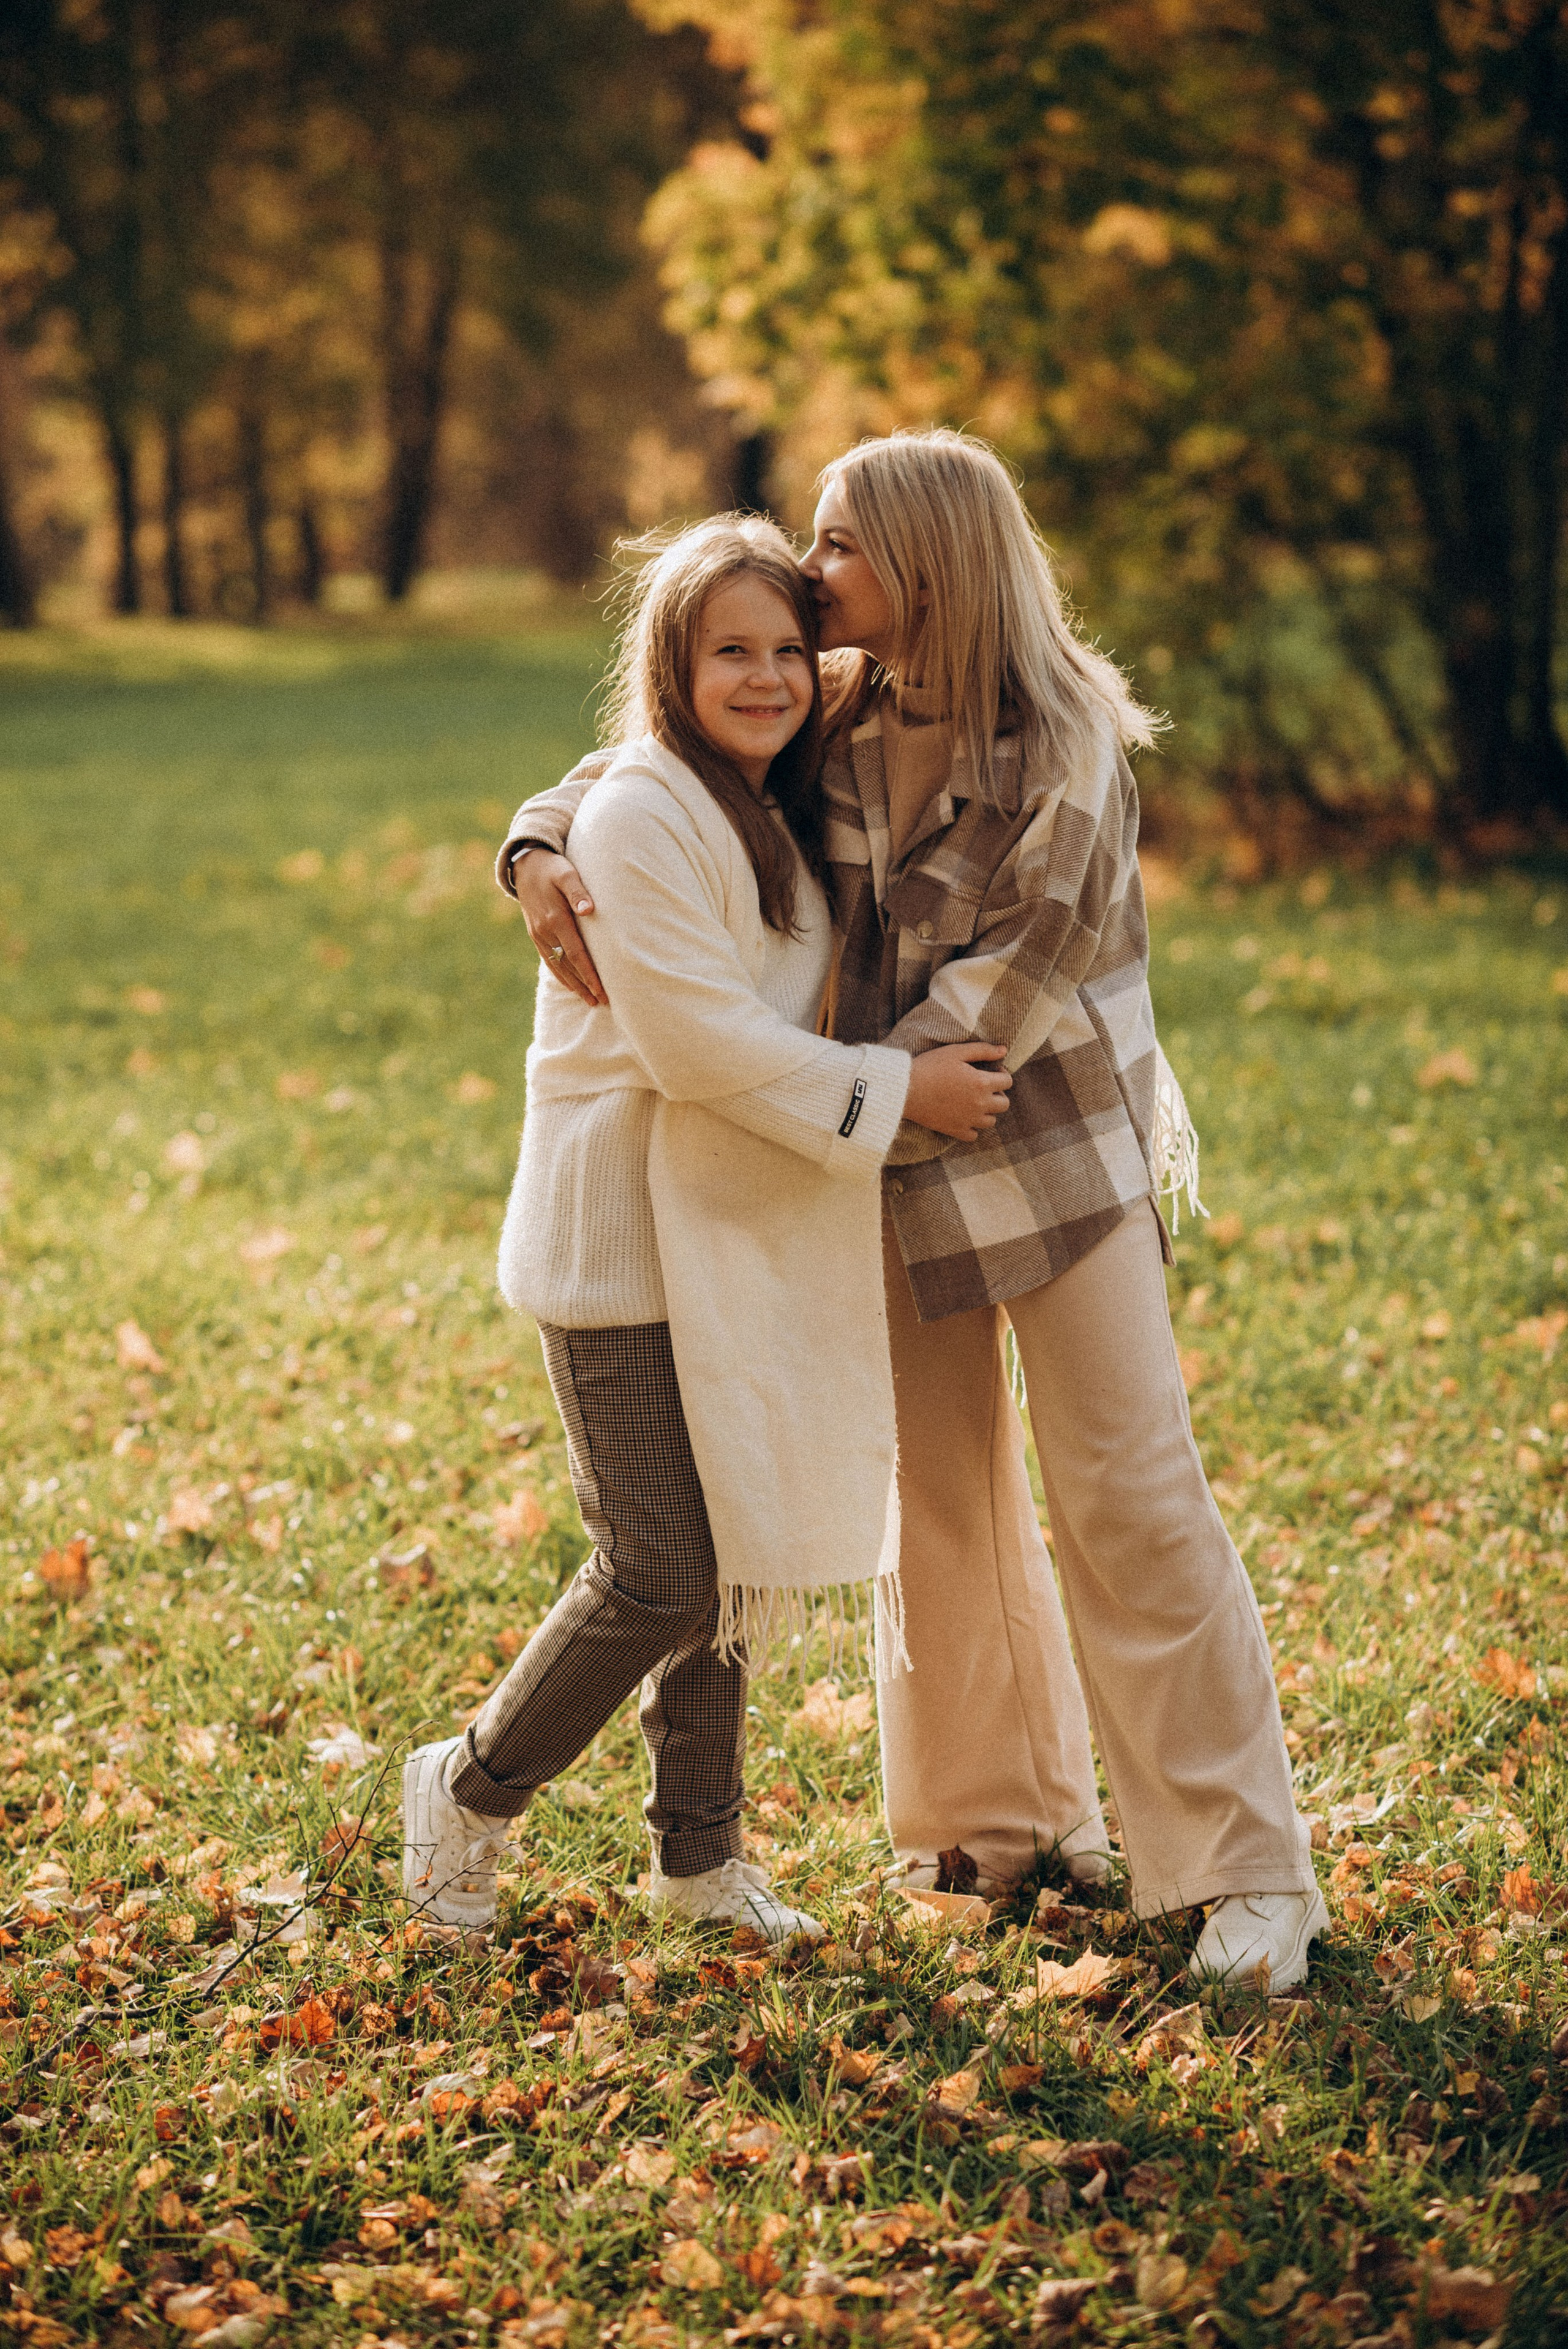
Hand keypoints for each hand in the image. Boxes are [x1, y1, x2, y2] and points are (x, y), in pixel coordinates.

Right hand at [513, 850, 606, 1007]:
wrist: (525, 864)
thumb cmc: (552, 867)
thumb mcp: (566, 873)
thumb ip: (578, 891)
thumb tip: (589, 910)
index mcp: (555, 919)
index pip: (576, 954)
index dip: (589, 974)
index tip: (602, 991)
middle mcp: (545, 932)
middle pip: (567, 966)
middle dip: (584, 986)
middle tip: (600, 1003)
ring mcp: (538, 935)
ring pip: (557, 966)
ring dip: (573, 984)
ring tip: (588, 1000)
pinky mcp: (535, 934)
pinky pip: (548, 959)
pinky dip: (560, 974)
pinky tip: (569, 984)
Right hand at [903, 1041, 1012, 1140]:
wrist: (906, 1089)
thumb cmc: (930, 1066)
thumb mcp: (956, 1052)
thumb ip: (983, 1050)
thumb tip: (1004, 1050)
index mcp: (982, 1083)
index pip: (1007, 1082)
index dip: (1002, 1074)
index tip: (991, 1071)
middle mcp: (980, 1104)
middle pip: (1004, 1104)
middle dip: (998, 1094)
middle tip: (983, 1087)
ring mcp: (968, 1120)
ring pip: (991, 1121)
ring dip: (987, 1112)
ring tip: (972, 1102)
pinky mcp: (955, 1131)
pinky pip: (973, 1135)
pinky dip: (972, 1128)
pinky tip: (962, 1116)